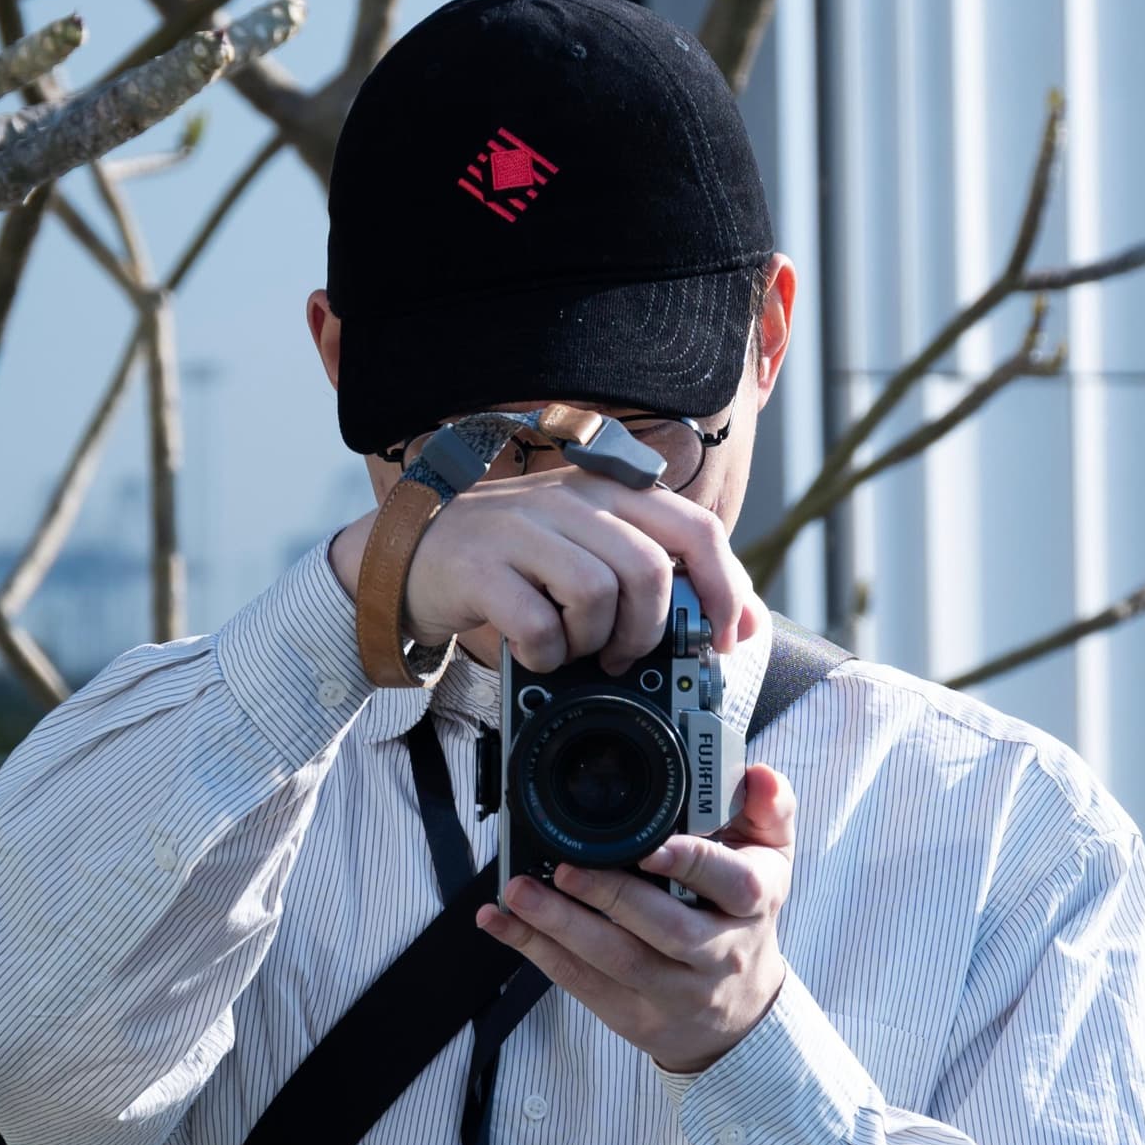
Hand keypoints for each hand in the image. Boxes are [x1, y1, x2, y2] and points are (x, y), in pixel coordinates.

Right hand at [332, 475, 757, 674]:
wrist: (411, 556)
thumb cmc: (512, 560)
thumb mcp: (585, 544)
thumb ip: (649, 567)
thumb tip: (733, 620)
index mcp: (609, 489)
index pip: (697, 528)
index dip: (724, 589)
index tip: (724, 637)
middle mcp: (571, 498)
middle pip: (650, 569)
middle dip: (650, 630)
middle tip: (627, 655)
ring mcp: (523, 528)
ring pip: (598, 595)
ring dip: (595, 642)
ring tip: (575, 649)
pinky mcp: (481, 567)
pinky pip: (539, 624)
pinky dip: (546, 653)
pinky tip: (537, 651)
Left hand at [477, 764, 795, 1072]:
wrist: (741, 1015)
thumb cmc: (744, 922)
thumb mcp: (772, 862)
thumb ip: (770, 811)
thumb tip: (761, 774)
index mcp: (752, 906)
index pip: (731, 884)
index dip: (691, 865)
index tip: (652, 848)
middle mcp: (719, 954)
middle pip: (665, 929)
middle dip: (610, 897)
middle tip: (564, 867)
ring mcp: (675, 991)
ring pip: (616, 961)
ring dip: (560, 926)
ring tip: (519, 891)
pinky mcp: (635, 1015)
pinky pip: (580, 983)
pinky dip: (535, 952)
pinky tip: (503, 924)